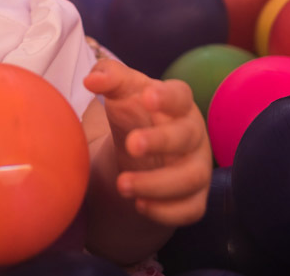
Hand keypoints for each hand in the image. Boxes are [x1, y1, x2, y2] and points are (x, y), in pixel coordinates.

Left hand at [83, 58, 210, 225]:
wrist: (141, 153)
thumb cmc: (135, 114)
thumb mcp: (122, 93)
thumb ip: (109, 78)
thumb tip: (92, 80)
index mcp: (178, 104)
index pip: (180, 95)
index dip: (167, 97)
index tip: (147, 97)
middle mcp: (193, 134)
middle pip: (187, 136)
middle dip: (161, 141)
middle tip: (131, 145)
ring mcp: (197, 167)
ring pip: (191, 177)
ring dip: (158, 183)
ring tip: (122, 185)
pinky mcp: (194, 198)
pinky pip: (190, 209)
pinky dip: (167, 211)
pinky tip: (140, 206)